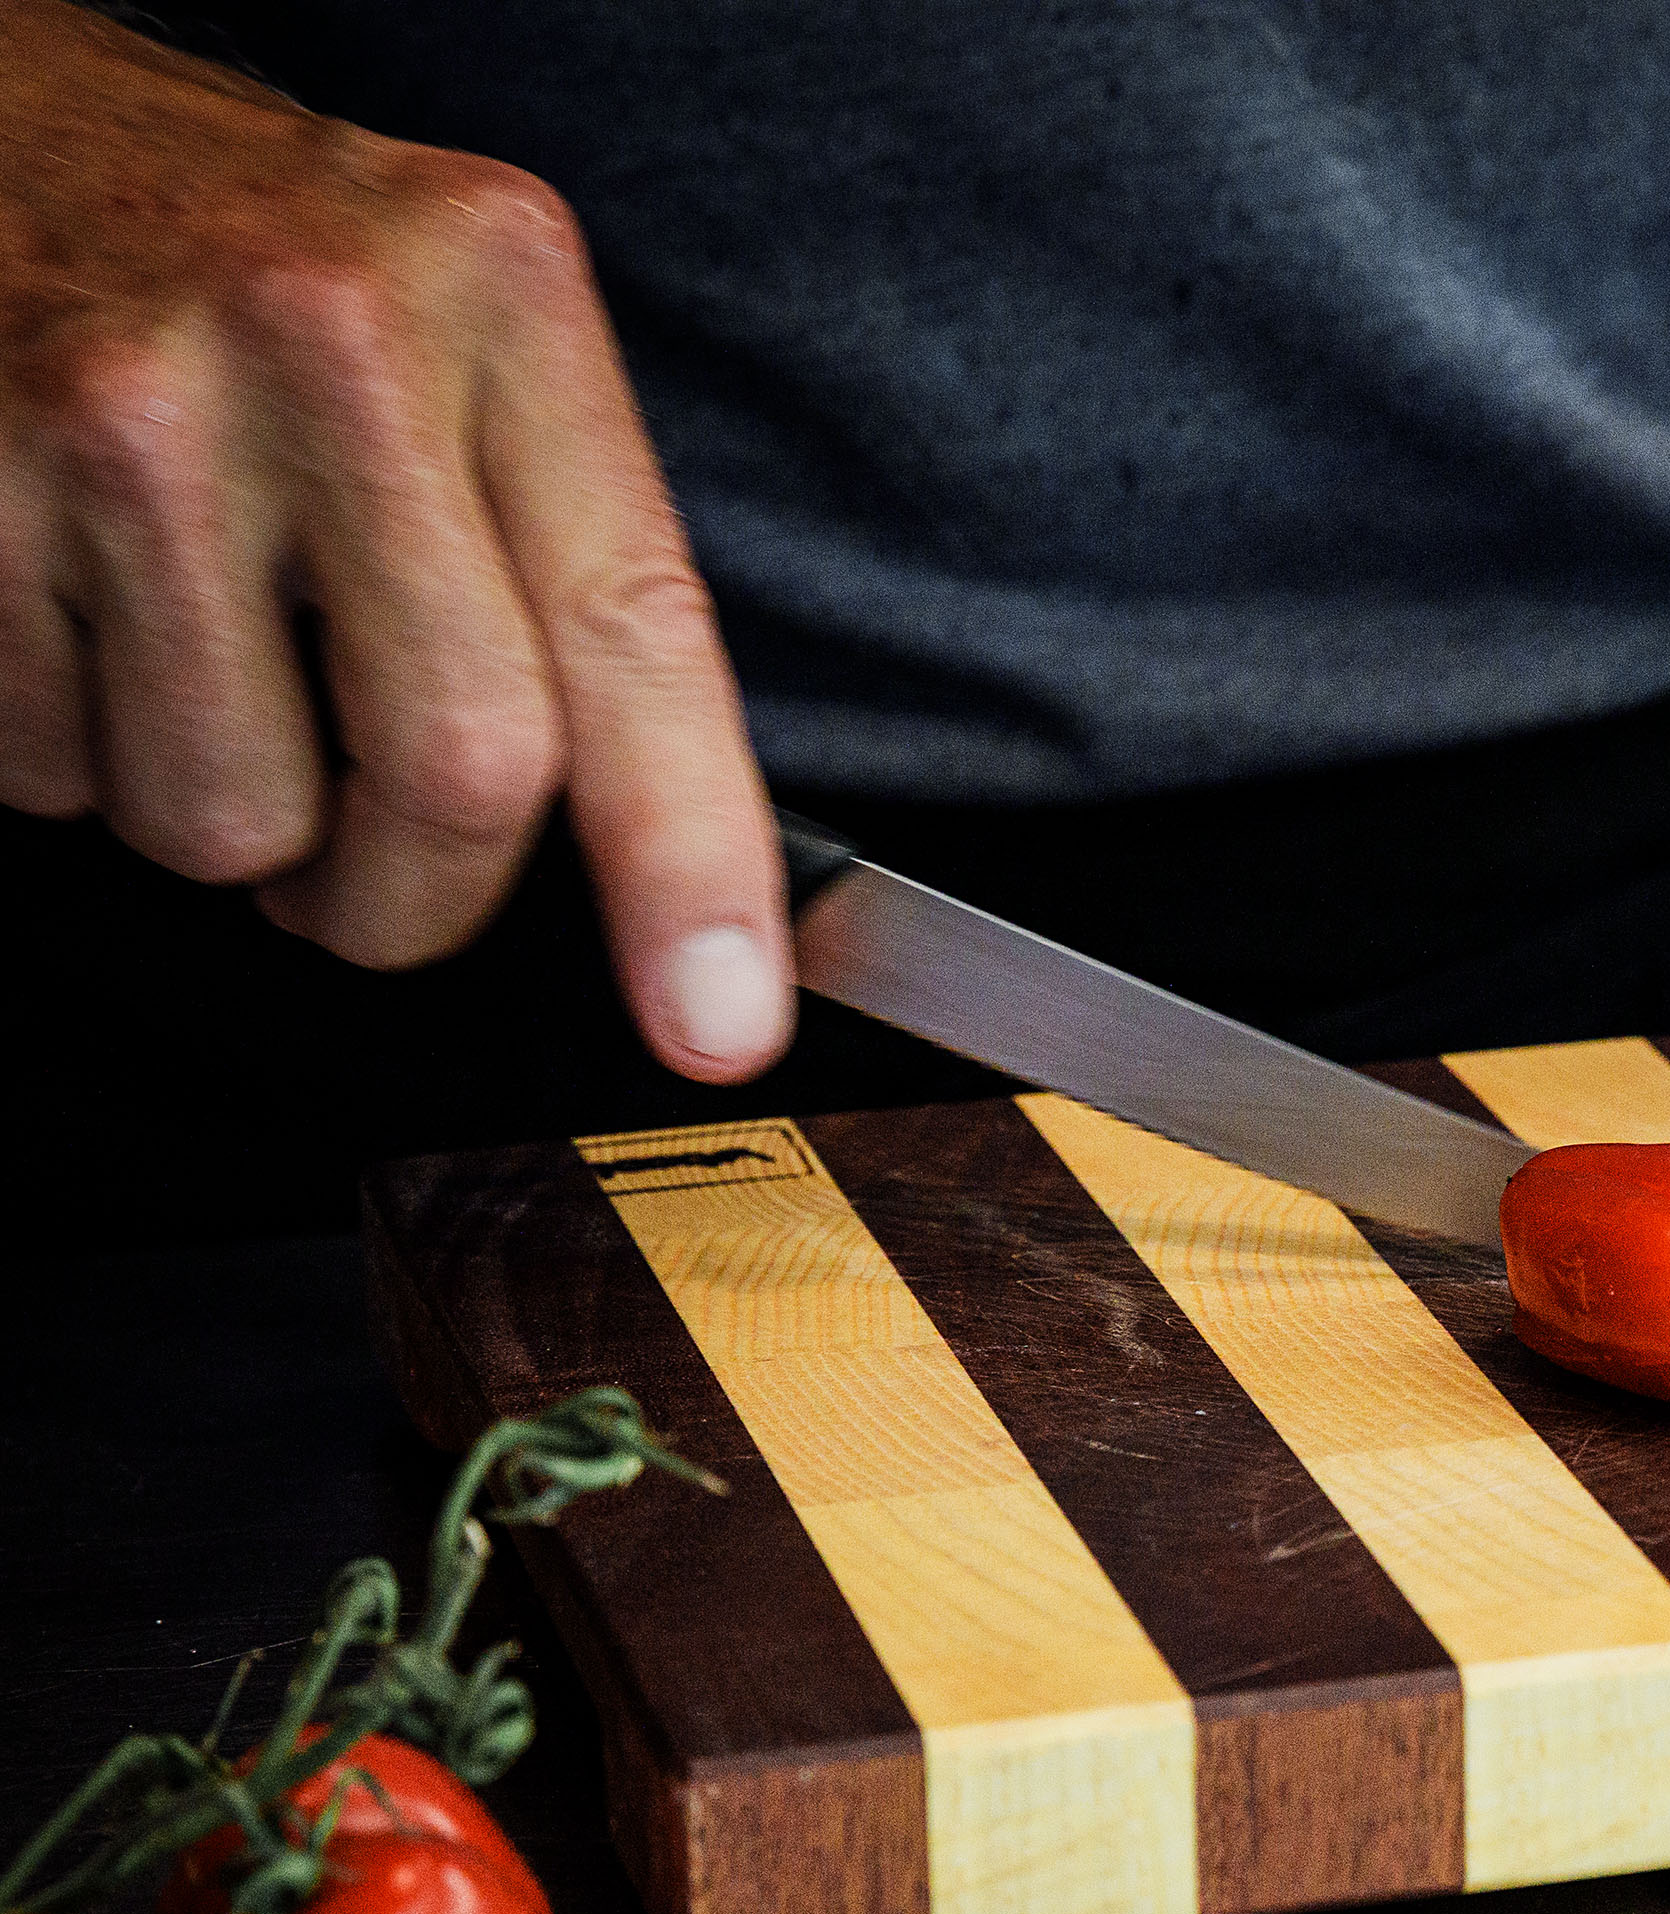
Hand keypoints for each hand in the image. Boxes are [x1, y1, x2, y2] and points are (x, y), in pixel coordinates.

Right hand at [0, 2, 788, 1078]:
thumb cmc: (245, 252)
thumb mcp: (454, 320)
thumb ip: (561, 549)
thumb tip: (677, 865)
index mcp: (498, 295)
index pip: (634, 634)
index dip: (690, 864)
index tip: (723, 1024)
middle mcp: (329, 340)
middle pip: (454, 774)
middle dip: (412, 897)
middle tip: (369, 872)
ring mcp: (130, 411)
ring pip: (228, 817)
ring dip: (220, 822)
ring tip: (195, 669)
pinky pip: (51, 772)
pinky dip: (70, 751)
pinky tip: (78, 612)